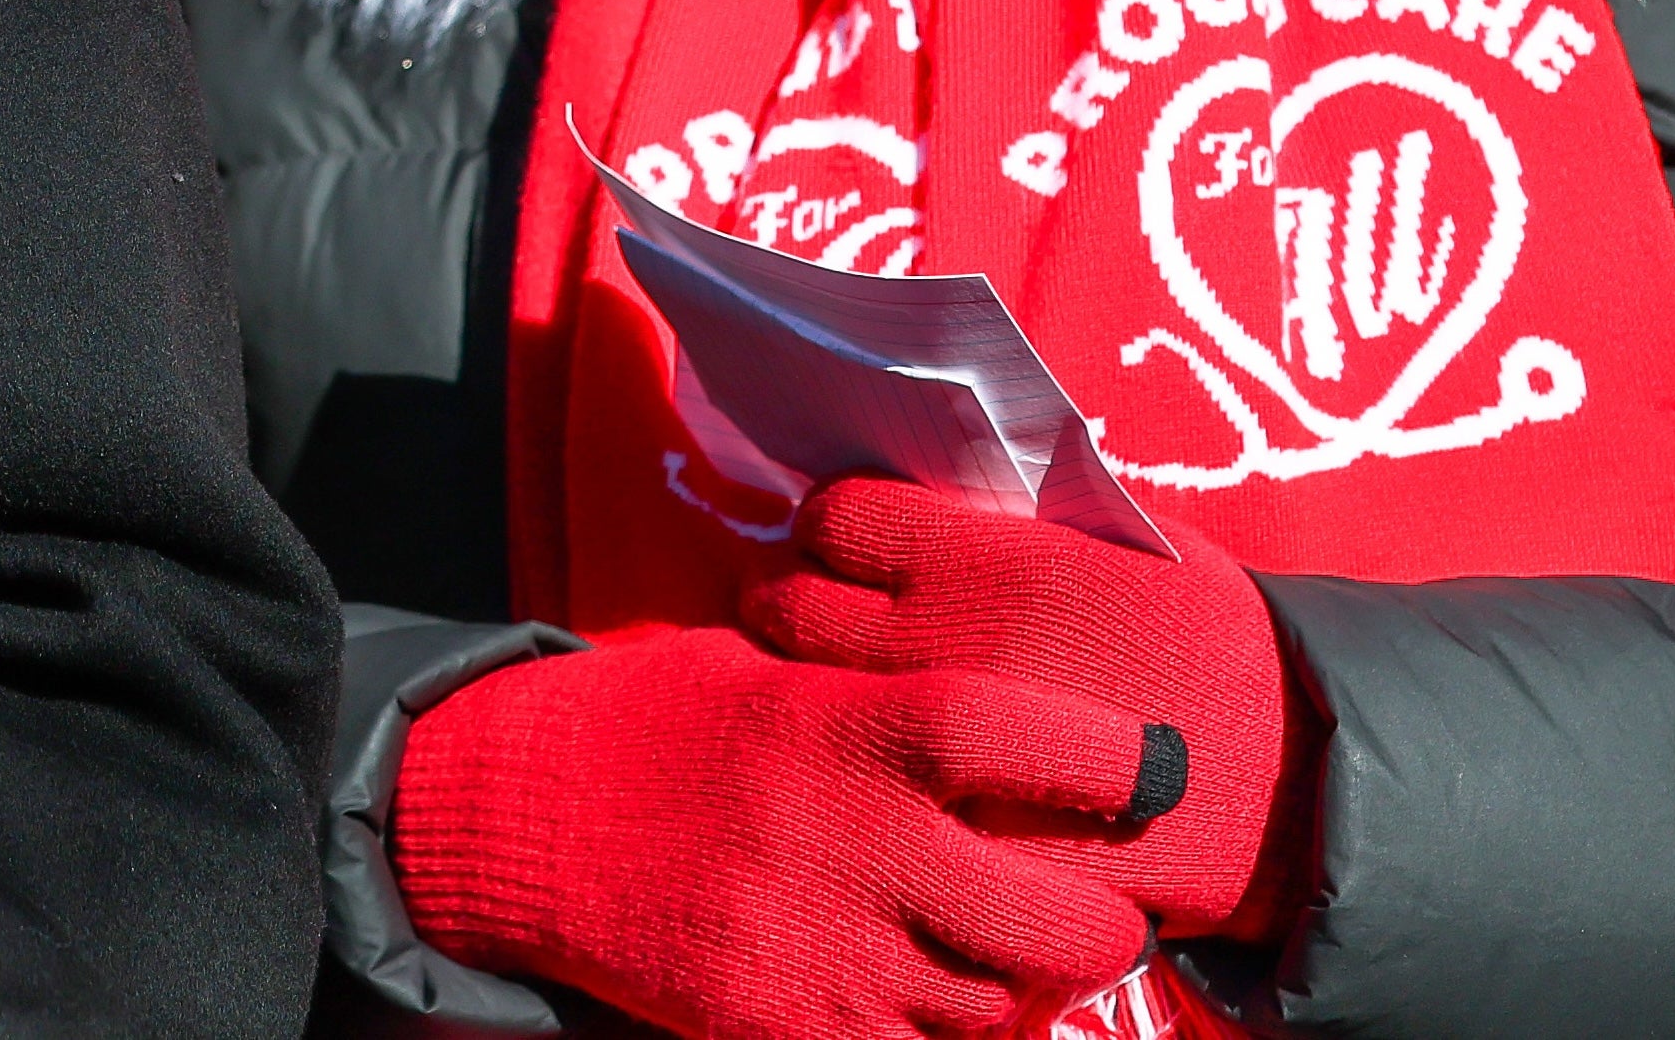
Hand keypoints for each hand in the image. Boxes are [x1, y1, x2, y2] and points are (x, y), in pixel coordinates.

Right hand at [391, 622, 1157, 1039]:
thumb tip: (1014, 717)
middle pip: (1057, 926)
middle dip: (1103, 929)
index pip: (1015, 736)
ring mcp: (823, 955)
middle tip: (1103, 912)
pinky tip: (929, 1006)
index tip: (1152, 769)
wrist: (523, 818)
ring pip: (999, 1015)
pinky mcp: (785, 1032)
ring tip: (1006, 962)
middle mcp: (851, 845)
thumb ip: (877, 696)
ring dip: (1023, 997)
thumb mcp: (765, 671)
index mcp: (845, 730)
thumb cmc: (658, 726)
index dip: (1107, 758)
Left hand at [746, 478, 1312, 942]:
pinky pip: (872, 793)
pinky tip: (892, 778)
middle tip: (813, 616)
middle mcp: (951, 644)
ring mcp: (948, 747)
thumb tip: (917, 487)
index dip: (825, 525)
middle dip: (787, 602)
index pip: (833, 515)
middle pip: (786, 606)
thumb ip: (1008, 521)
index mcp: (989, 561)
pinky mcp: (962, 833)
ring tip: (842, 695)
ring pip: (809, 700)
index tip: (839, 542)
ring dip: (810, 691)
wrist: (1301, 788)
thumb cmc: (1214, 647)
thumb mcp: (1119, 544)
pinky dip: (869, 784)